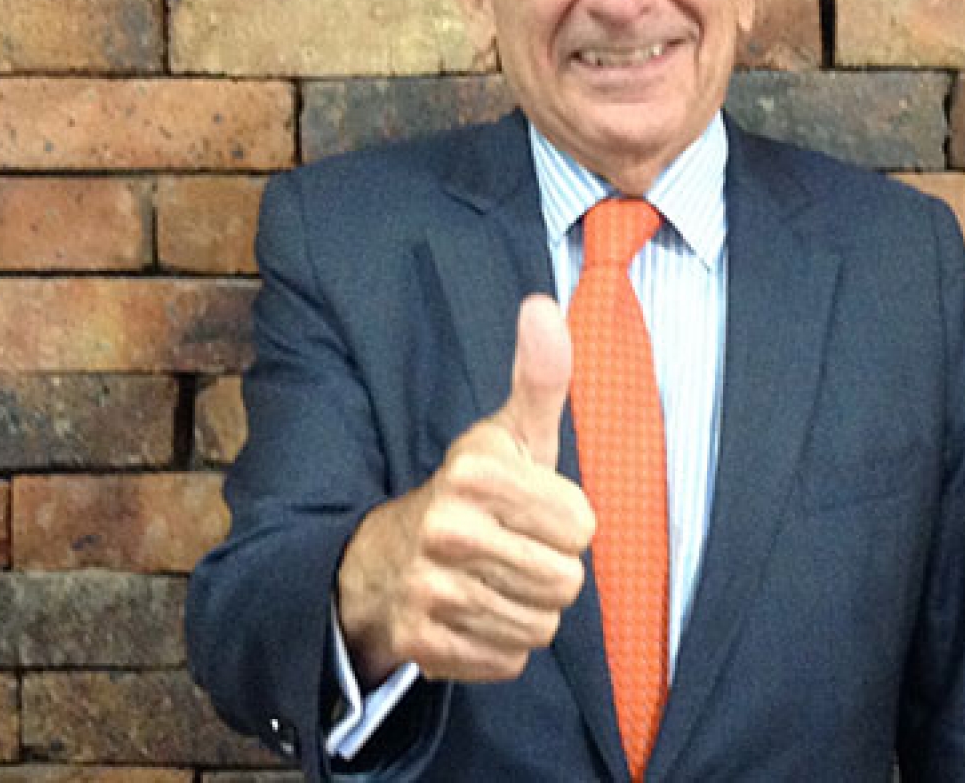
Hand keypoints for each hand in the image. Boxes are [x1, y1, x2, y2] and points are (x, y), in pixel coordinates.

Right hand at [336, 295, 595, 683]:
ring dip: (526, 611)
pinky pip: (507, 661)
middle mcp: (446, 529)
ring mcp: (428, 589)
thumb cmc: (470, 495)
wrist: (381, 562)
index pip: (582, 527)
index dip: (566, 523)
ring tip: (492, 582)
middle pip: (565, 583)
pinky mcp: (421, 643)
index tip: (531, 511)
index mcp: (474, 472)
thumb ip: (539, 377)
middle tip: (512, 552)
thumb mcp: (509, 434)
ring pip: (539, 626)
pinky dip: (497, 646)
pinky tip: (470, 615)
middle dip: (550, 572)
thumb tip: (544, 304)